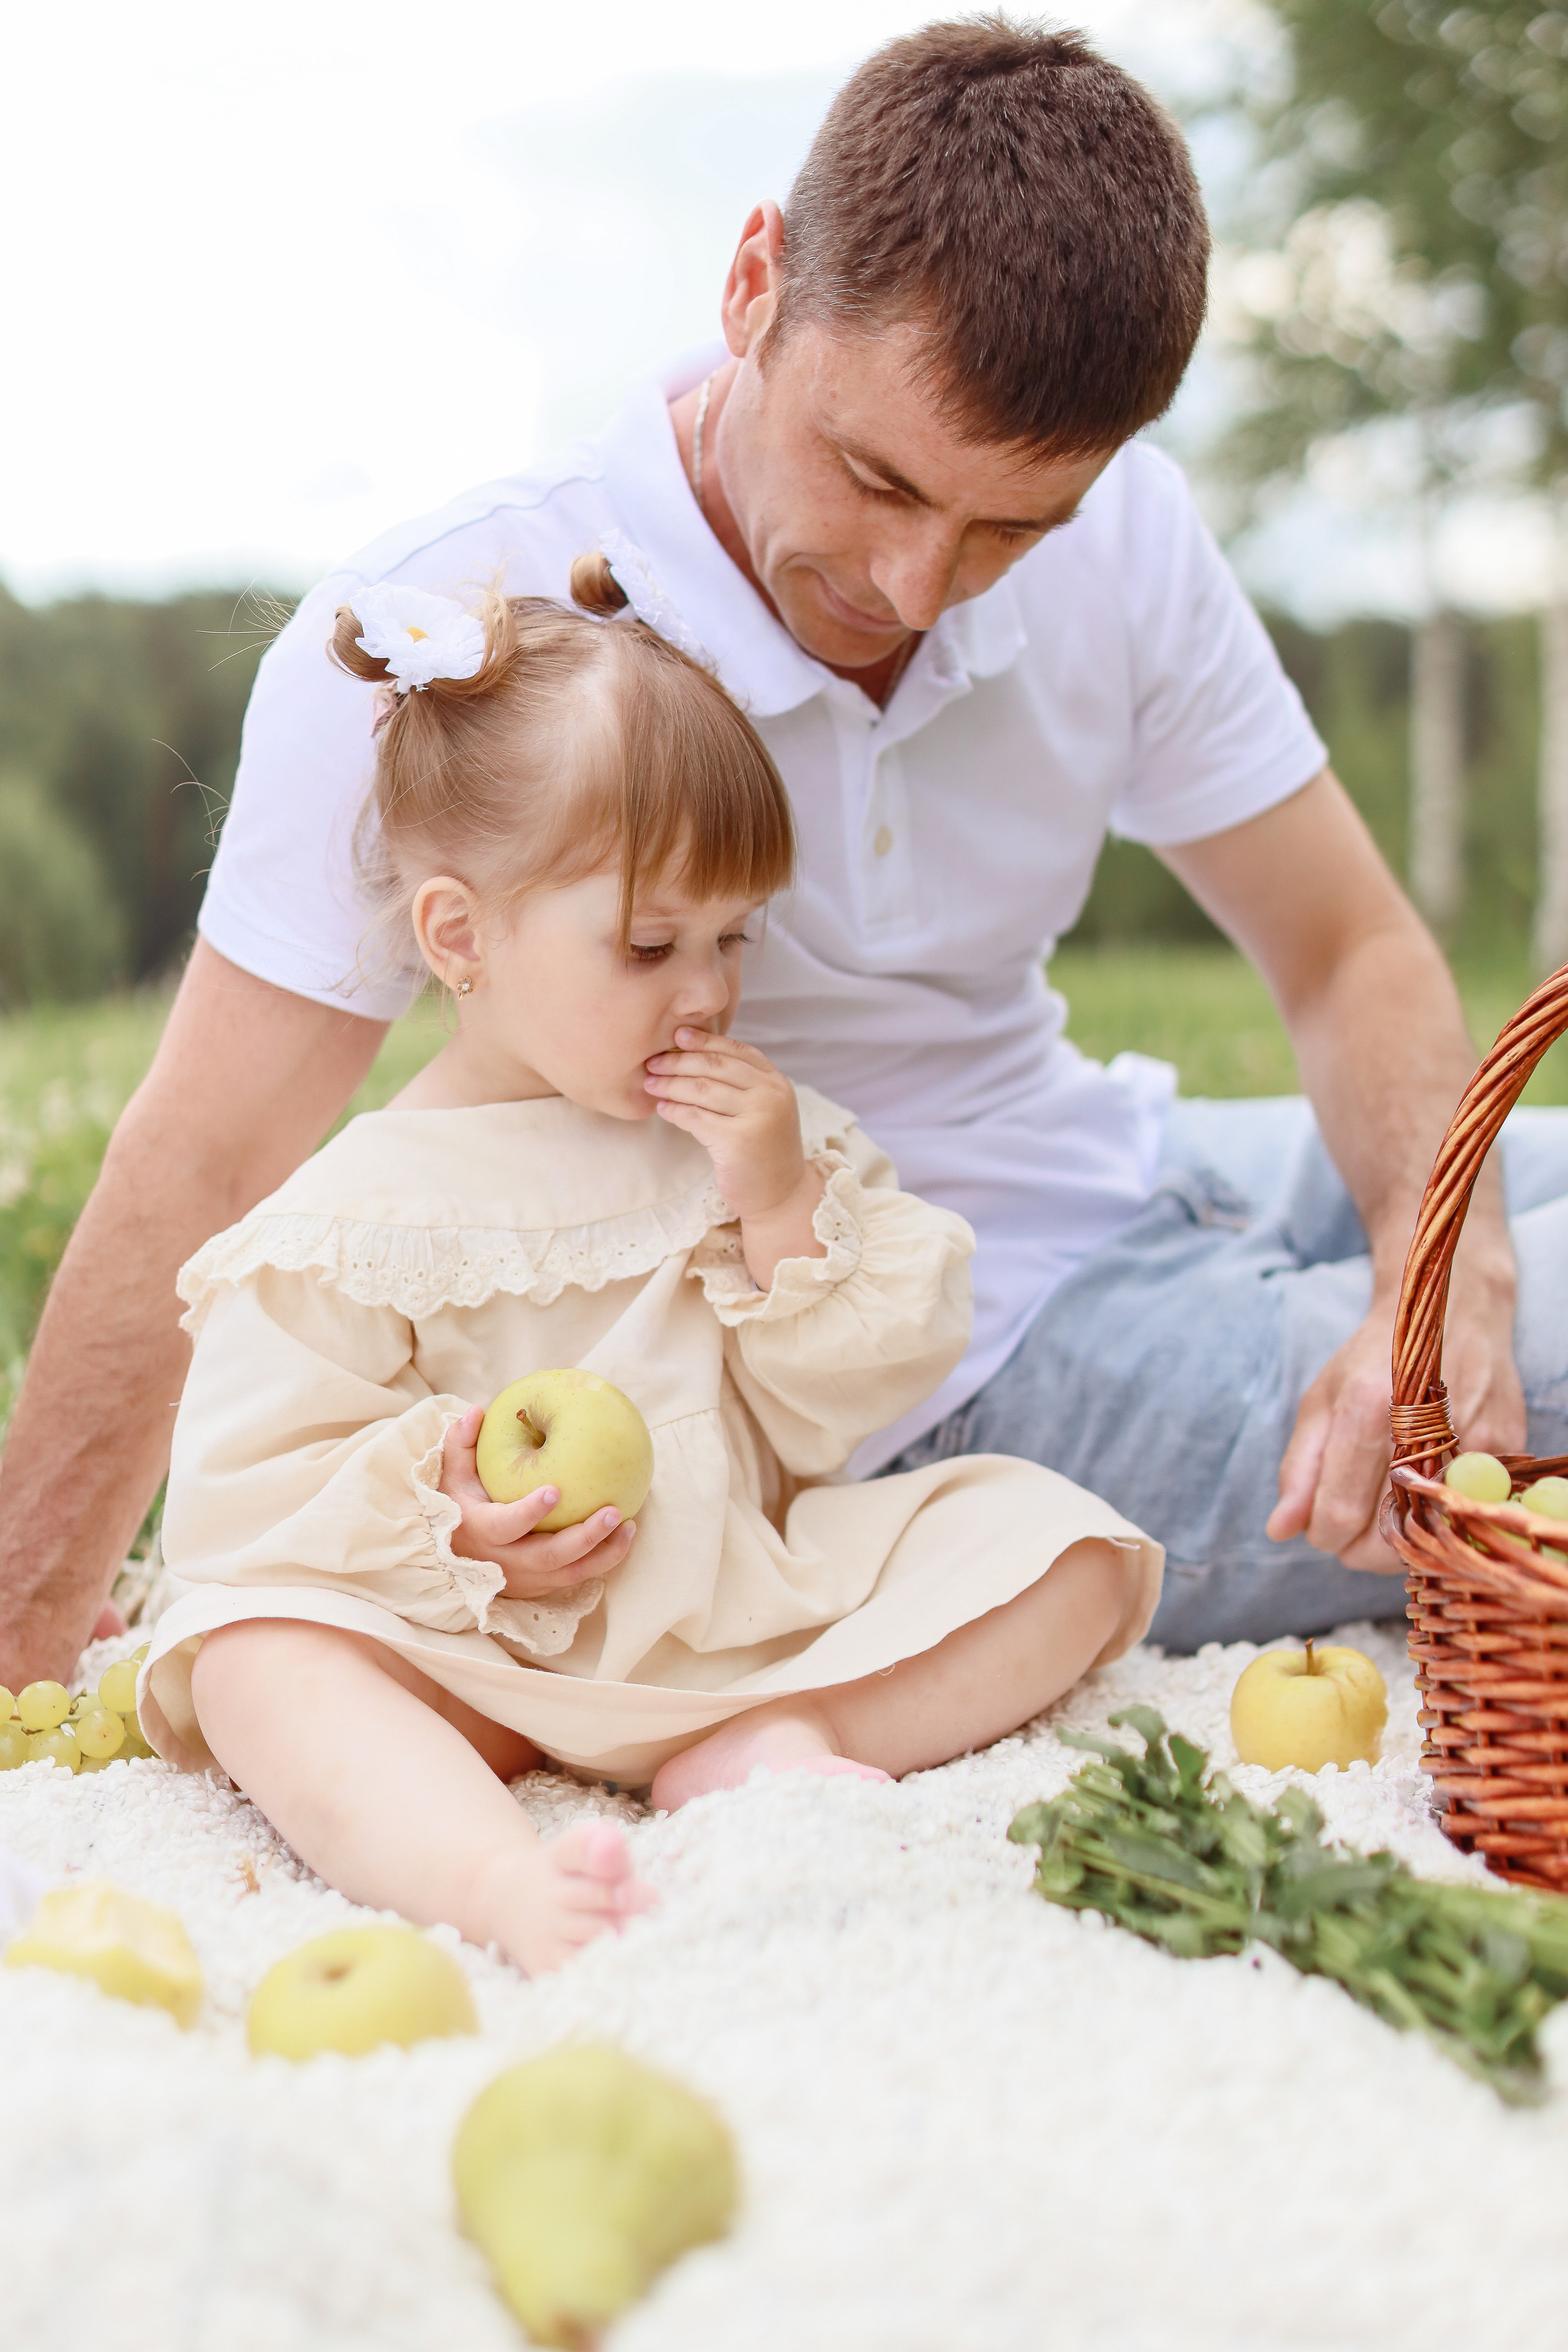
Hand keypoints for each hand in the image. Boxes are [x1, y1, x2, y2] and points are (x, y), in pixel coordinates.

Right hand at [440, 1407, 635, 1602]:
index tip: (555, 1490)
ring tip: (630, 1526)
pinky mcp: (542, 1585)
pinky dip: (603, 1560)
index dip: (529, 1512)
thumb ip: (460, 1444)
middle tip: (614, 1511)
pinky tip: (624, 1537)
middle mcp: (505, 1562)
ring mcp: (526, 1578)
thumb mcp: (449, 1476)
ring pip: (570, 1572)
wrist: (452, 1559)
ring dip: (604, 1552)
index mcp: (481, 1532)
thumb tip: (476, 1411)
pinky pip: (577, 1576)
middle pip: (549, 1556)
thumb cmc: (454, 1506)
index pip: (506, 1526)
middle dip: (585, 1536)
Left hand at [643, 1028, 823, 1284]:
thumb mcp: (763, 1110)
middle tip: (653, 1061)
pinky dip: (675, 1111)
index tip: (677, 1035)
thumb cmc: (763, 1151)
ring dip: (670, 1084)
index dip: (705, 1040)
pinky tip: (662, 1108)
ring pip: (702, 1090)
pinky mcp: (737, 1141)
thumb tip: (694, 1054)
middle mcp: (770, 1095)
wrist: (781, 1196)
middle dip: (679, 1060)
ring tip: (649, 1083)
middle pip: (715, 1066)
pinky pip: (696, 1118)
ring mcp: (757, 1117)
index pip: (736, 1050)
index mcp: (776, 1082)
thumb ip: (742, 1084)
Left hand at [1266, 1257, 1523, 1570]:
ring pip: (1426, 1537)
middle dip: (1356, 1545)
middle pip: (1384, 1540)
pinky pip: (1463, 1513)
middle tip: (1351, 1519)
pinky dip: (1438, 1514)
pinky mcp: (1505, 1447)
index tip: (1321, 1525)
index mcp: (1366, 1408)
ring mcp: (1470, 1438)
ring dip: (1398, 1536)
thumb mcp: (1322, 1400)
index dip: (1322, 1534)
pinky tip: (1423, 1489)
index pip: (1339, 1514)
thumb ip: (1298, 1469)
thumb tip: (1279, 1531)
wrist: (1451, 1310)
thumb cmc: (1376, 1358)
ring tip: (1385, 1502)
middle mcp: (1421, 1425)